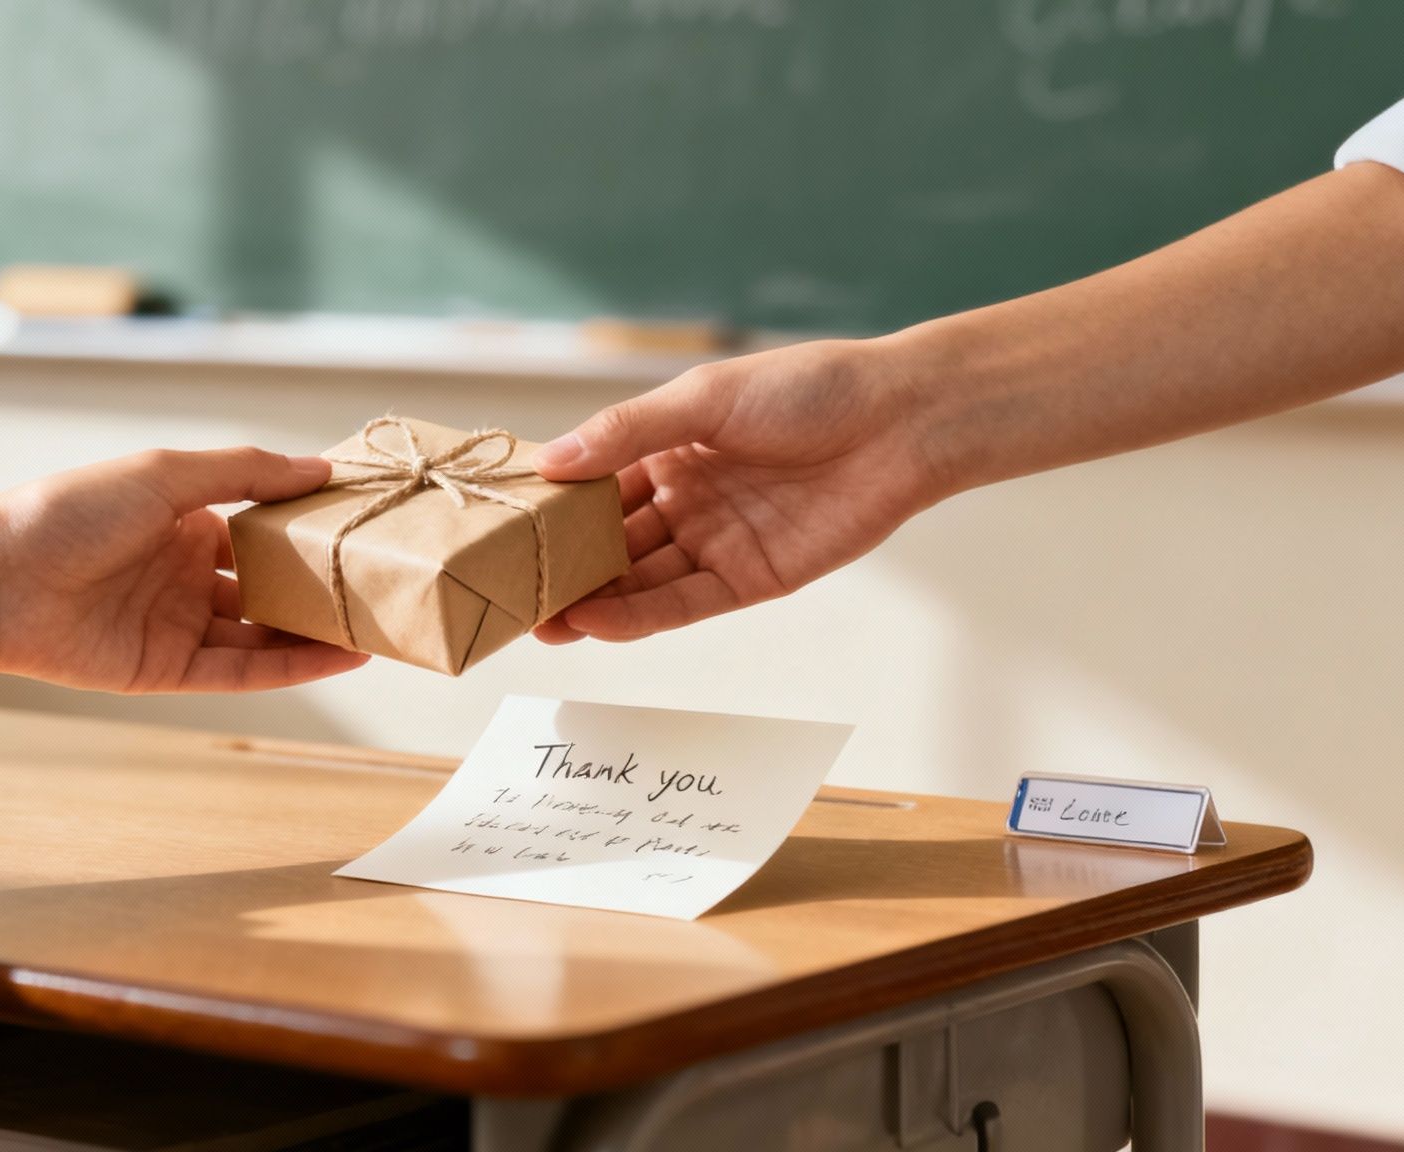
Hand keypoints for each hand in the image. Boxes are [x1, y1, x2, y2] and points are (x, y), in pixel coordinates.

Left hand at [0, 447, 368, 692]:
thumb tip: (319, 470)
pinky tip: (340, 656)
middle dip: (321, 588)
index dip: (308, 530)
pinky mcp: (168, 671)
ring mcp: (178, 624)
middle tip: (386, 585)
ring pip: (264, 632)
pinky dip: (292, 666)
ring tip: (379, 626)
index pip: (262, 528)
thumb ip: (245, 473)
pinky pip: (242, 670)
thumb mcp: (164, 474)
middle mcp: (185, 573)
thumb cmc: (68, 513)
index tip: (365, 526)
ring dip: (317, 633)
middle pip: (270, 586)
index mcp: (183, 520)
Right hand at [532, 341, 939, 641]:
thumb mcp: (704, 397)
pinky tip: (595, 623)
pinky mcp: (750, 580)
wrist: (901, 421)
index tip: (501, 529)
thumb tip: (550, 462)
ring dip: (591, 602)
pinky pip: (683, 604)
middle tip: (509, 592)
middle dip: (563, 567)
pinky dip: (639, 617)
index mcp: (668, 446)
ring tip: (539, 621)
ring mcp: (715, 541)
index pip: (594, 484)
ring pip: (639, 580)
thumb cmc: (809, 389)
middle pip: (610, 541)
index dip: (551, 509)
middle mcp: (685, 497)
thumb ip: (627, 433)